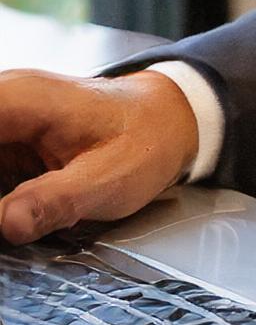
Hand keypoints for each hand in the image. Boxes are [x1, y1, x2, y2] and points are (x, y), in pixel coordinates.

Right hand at [0, 71, 198, 243]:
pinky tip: (13, 216)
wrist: (170, 121)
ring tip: (18, 216)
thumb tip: (4, 224)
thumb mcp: (108, 178)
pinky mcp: (2, 147)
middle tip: (11, 220)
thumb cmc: (146, 138)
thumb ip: (54, 201)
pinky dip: (0, 201)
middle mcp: (0, 104)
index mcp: (16, 100)